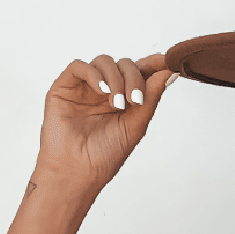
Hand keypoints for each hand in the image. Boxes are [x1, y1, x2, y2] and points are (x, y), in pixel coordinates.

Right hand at [32, 52, 176, 195]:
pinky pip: (78, 66)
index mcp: (123, 98)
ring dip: (116, 79)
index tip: (167, 61)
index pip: (139, 72)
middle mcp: (105, 89)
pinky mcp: (65, 87)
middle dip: (134, 78)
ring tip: (117, 103)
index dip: (153, 63)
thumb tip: (169, 72)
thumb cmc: (105, 155)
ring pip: (104, 61)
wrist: (78, 172)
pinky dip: (93, 74)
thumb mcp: (136, 125)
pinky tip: (102, 91)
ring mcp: (85, 87)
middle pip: (124, 64)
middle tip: (136, 101)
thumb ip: (151, 97)